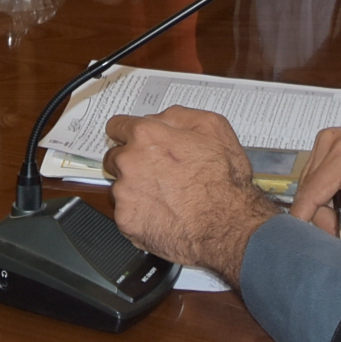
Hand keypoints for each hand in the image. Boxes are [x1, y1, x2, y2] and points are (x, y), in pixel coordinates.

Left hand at [102, 105, 278, 280]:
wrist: (226, 225)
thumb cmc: (223, 180)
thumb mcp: (213, 127)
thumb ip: (177, 116)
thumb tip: (159, 119)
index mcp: (146, 136)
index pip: (116, 126)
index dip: (127, 133)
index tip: (132, 141)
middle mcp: (129, 162)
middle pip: (113, 157)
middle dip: (130, 162)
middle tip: (156, 172)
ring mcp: (125, 193)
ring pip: (120, 187)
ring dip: (136, 189)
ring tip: (165, 197)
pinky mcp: (126, 221)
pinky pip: (126, 213)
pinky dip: (140, 214)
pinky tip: (162, 214)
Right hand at [286, 106, 340, 252]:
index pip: (308, 196)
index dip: (310, 224)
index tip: (319, 246)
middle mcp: (330, 142)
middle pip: (309, 195)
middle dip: (330, 217)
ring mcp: (329, 141)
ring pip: (313, 189)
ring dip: (333, 206)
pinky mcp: (332, 145)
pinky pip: (320, 179)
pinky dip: (335, 194)